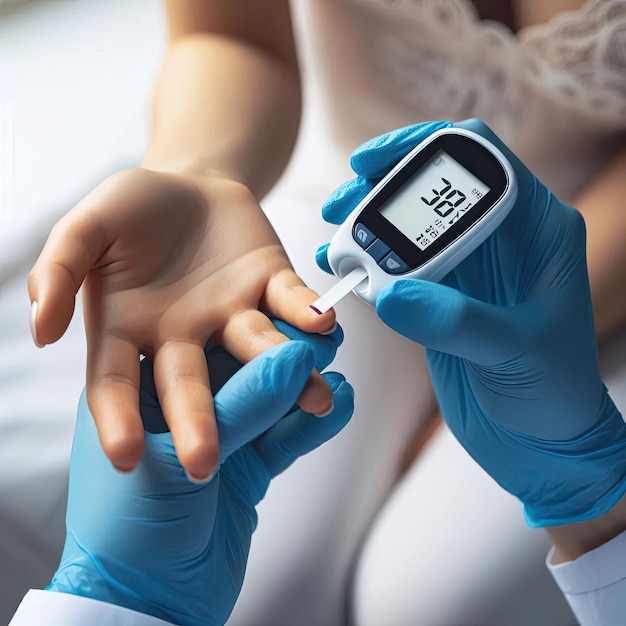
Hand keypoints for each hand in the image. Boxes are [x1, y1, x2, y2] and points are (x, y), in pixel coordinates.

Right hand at [28, 169, 336, 477]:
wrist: (189, 182)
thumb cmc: (132, 209)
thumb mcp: (86, 230)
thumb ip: (60, 271)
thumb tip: (40, 330)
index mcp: (132, 330)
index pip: (118, 384)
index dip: (119, 421)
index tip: (125, 460)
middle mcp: (186, 335)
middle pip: (192, 385)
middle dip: (200, 422)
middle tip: (205, 466)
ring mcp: (233, 313)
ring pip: (257, 350)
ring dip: (285, 373)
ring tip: (315, 399)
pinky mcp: (272, 284)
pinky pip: (291, 301)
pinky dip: (307, 312)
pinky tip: (323, 323)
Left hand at [48, 338, 353, 625]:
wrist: (145, 606)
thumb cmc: (130, 533)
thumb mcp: (183, 458)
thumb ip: (241, 406)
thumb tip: (293, 357)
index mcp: (145, 394)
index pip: (202, 346)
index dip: (247, 328)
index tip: (288, 314)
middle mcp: (184, 411)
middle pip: (243, 371)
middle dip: (284, 355)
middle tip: (323, 336)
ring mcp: (220, 440)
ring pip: (270, 404)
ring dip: (305, 390)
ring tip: (338, 369)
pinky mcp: (248, 470)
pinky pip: (284, 440)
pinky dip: (311, 425)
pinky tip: (339, 406)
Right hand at [318, 119, 625, 526]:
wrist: (540, 443)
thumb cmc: (554, 395)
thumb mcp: (516, 353)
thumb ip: (456, 321)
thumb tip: (389, 293)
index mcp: (536, 228)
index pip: (481, 158)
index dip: (425, 148)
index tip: (373, 163)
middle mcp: (500, 238)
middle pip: (433, 185)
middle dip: (382, 186)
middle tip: (340, 206)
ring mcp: (466, 268)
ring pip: (409, 224)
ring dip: (367, 225)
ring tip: (335, 240)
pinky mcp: (439, 298)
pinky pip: (397, 267)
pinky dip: (367, 264)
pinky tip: (343, 272)